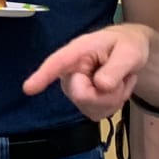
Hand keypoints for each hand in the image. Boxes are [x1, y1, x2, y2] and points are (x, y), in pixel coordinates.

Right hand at [22, 24, 152, 120]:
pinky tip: (115, 89)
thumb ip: (117, 68)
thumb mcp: (130, 51)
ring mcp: (74, 89)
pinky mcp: (82, 103)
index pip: (57, 63)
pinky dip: (113, 105)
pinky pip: (98, 113)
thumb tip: (101, 86)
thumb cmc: (127, 45)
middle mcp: (70, 72)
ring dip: (113, 98)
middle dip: (109, 93)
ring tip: (119, 80)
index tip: (28, 89)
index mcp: (78, 51)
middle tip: (123, 77)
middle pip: (83, 95)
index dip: (43, 76)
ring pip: (92, 107)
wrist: (130, 52)